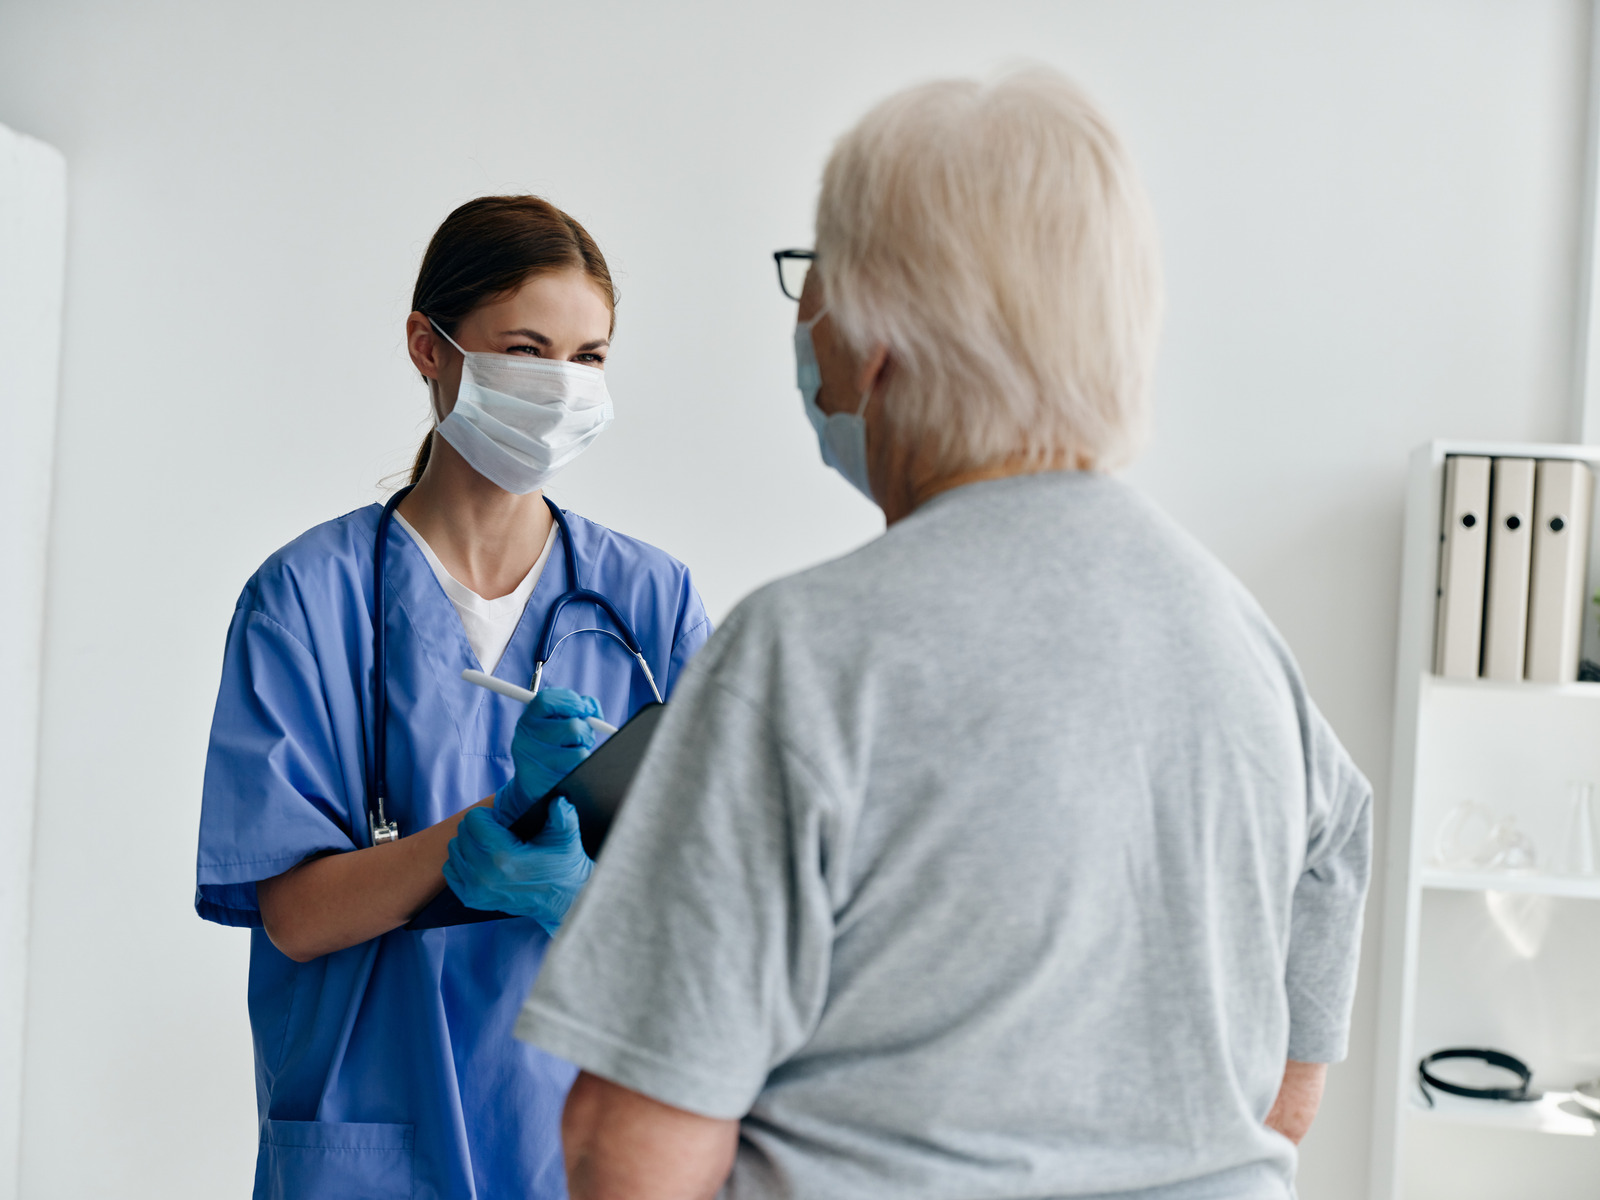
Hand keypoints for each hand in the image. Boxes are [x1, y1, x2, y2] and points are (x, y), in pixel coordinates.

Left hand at [442, 800, 593, 935]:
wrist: (564, 901)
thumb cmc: (564, 866)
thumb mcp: (567, 838)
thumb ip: (563, 816)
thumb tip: (558, 800)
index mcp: (504, 856)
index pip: (473, 820)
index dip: (487, 815)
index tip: (501, 821)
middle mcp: (485, 874)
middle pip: (462, 833)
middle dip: (478, 827)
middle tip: (498, 833)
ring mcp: (477, 889)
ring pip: (454, 850)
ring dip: (469, 844)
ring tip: (491, 846)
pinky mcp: (473, 899)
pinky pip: (450, 870)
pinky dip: (462, 862)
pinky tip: (481, 861)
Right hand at [499, 686, 603, 820]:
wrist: (532, 784)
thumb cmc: (549, 747)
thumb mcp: (552, 723)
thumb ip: (572, 708)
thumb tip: (592, 708)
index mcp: (527, 722)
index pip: (546, 700)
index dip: (570, 700)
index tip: (583, 708)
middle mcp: (527, 742)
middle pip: (572, 727)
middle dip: (585, 731)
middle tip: (582, 737)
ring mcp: (536, 765)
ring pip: (579, 753)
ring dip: (584, 752)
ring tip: (573, 754)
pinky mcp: (548, 784)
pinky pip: (579, 771)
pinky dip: (582, 767)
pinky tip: (570, 768)